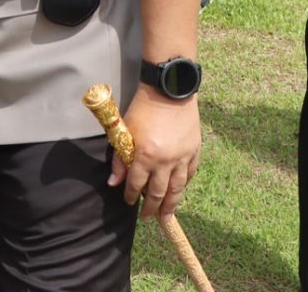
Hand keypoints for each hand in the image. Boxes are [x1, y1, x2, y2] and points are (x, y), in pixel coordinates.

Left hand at [107, 88, 200, 220]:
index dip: (131, 196)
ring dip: (171, 204)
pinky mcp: (194, 151)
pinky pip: (190, 174)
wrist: (169, 91)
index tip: (129, 202)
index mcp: (145, 156)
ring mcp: (182, 157)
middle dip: (151, 208)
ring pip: (177, 189)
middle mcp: (165, 161)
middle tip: (147, 217)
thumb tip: (114, 182)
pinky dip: (184, 184)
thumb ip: (120, 159)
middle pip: (158, 193)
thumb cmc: (143, 108)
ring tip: (166, 215)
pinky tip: (179, 190)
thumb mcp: (126, 131)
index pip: (136, 185)